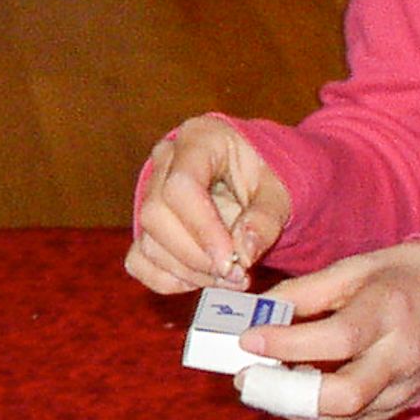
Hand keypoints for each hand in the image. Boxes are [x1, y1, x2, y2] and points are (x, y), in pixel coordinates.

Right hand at [127, 116, 291, 294]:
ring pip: (147, 242)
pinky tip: (203, 278)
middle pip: (156, 215)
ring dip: (188, 271)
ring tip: (229, 278)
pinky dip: (169, 280)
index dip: (202, 229)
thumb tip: (242, 255)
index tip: (230, 262)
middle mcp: (164, 160)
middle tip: (235, 275)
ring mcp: (148, 192)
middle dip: (196, 256)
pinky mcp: (144, 224)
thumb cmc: (267, 177)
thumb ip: (265, 220)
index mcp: (199, 140)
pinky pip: (139, 261)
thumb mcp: (280, 191)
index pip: (181, 185)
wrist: (257, 178)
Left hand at [240, 242, 419, 419]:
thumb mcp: (358, 268)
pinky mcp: (399, 408)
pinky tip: (292, 388)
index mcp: (391, 312)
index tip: (248, 339)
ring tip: (262, 381)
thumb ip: (307, 291)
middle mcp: (400, 357)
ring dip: (290, 405)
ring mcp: (403, 389)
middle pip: (343, 396)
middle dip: (284, 392)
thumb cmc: (404, 280)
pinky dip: (312, 410)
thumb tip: (260, 312)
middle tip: (246, 376)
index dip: (288, 342)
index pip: (338, 337)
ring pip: (339, 418)